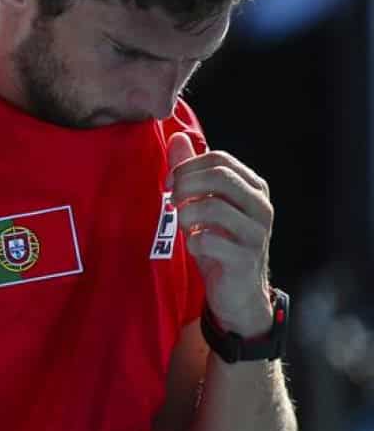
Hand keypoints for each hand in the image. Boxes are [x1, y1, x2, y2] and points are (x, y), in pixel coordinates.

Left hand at [167, 132, 274, 336]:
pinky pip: (207, 240)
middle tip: (173, 202)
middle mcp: (261, 206)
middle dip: (186, 184)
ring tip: (183, 226)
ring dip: (186, 215)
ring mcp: (257, 233)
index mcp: (253, 188)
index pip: (220, 159)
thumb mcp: (204, 204)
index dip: (187, 166)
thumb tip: (177, 136)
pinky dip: (192, 242)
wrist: (238, 294)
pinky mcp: (245, 258)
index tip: (169, 183)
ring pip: (212, 206)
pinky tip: (195, 247)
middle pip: (219, 176)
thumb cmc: (219, 244)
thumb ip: (192, 171)